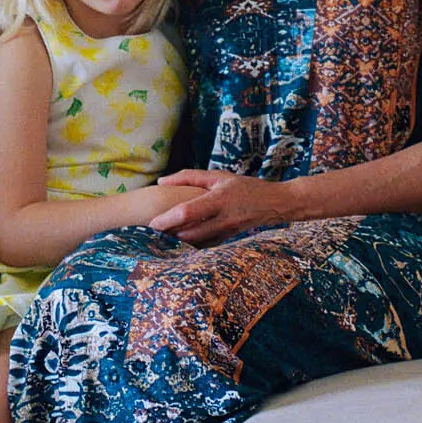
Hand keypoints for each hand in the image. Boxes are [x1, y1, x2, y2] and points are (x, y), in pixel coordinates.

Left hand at [148, 170, 294, 245]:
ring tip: (158, 240)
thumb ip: (189, 177)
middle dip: (167, 236)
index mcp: (218, 199)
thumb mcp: (218, 176)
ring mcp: (226, 232)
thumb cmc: (245, 187)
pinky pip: (204, 246)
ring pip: (195, 243)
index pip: (187, 212)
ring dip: (176, 243)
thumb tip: (162, 181)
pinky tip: (177, 243)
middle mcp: (222, 219)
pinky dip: (189, 245)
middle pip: (188, 233)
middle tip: (147, 235)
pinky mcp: (227, 240)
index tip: (151, 223)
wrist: (274, 204)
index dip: (167, 219)